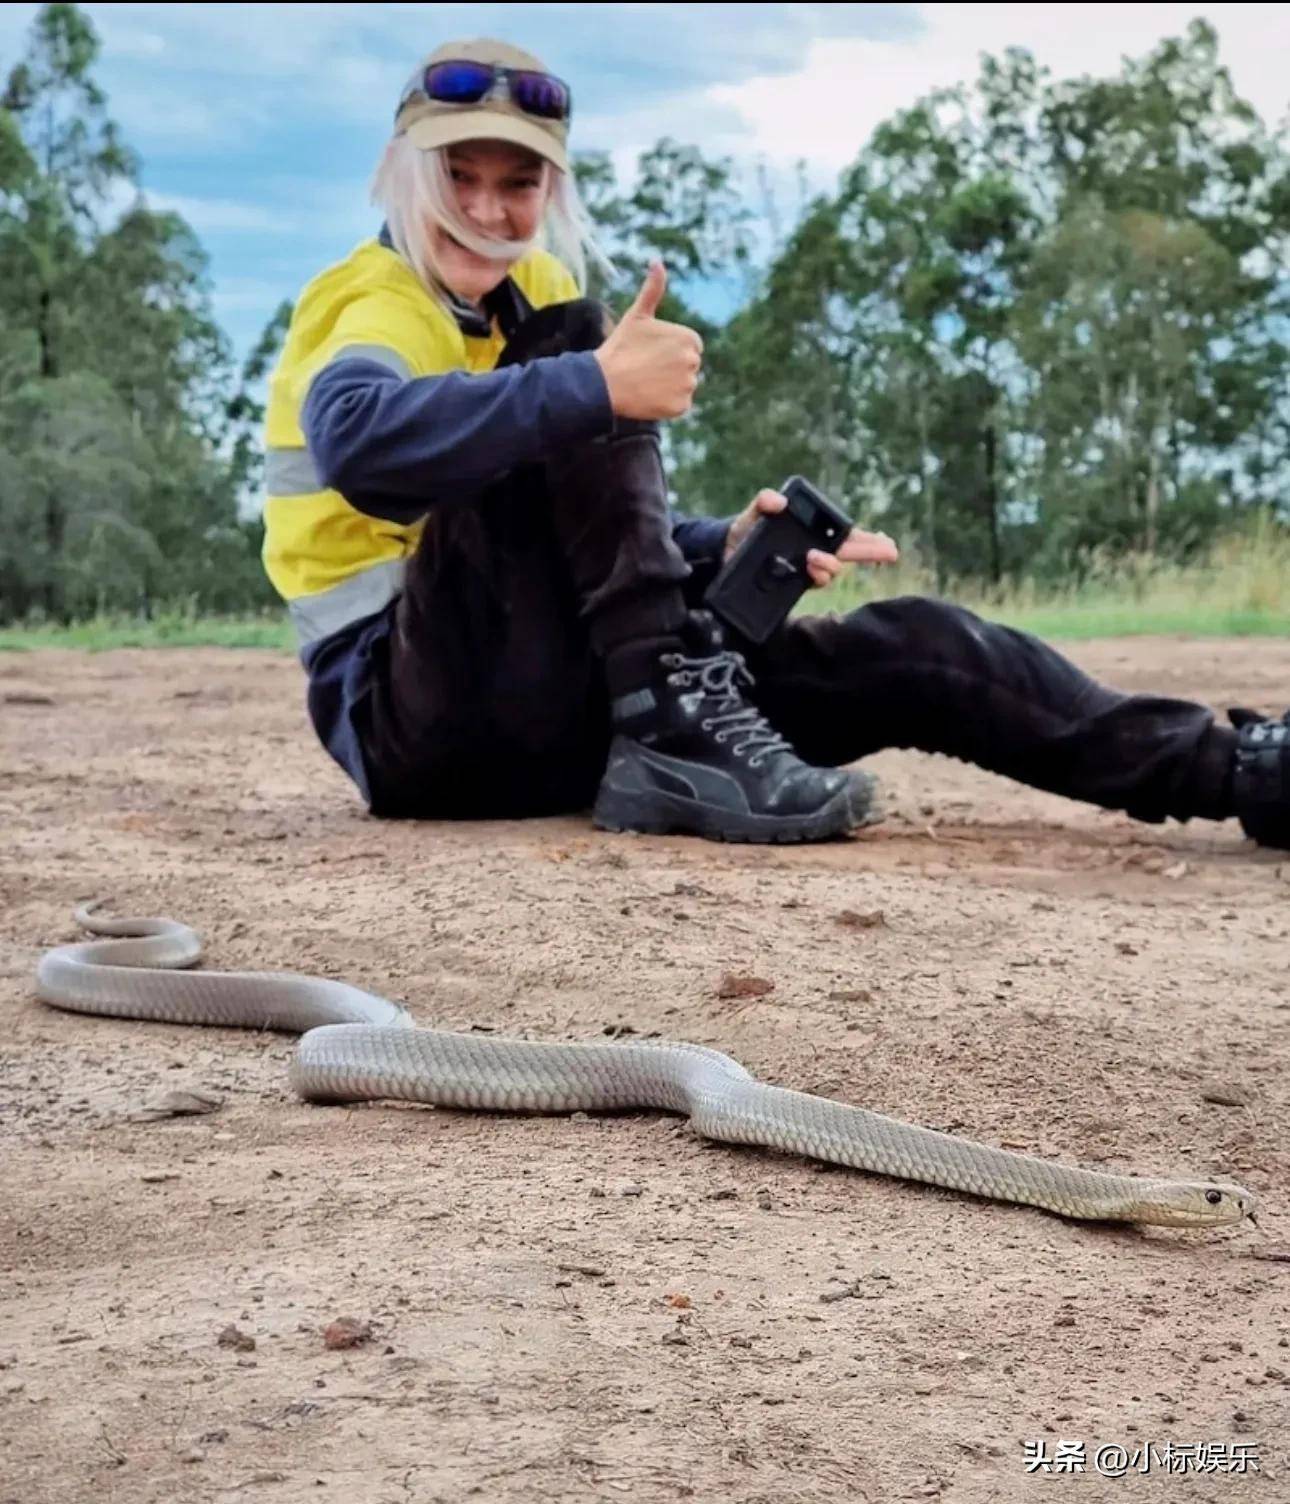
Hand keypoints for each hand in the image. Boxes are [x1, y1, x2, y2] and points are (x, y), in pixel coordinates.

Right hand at [593, 261, 702, 420]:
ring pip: (682, 387)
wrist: (605, 382)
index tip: (649, 354)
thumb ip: (653, 290)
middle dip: (670, 369)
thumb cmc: (621, 346)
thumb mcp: (638, 315)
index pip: (688, 348)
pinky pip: (678, 406)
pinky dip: (665, 404)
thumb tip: (657, 262)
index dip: (667, 352)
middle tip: (645, 368)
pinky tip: (648, 397)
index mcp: (689, 339)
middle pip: (686, 368)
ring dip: (668, 387)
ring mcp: (688, 386)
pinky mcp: (681, 407)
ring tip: (645, 382)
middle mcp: (694, 362)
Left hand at [723, 489, 898, 587]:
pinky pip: (810, 584)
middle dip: (870, 553)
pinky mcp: (790, 584)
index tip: (885, 540)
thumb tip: (777, 500)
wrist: (724, 551)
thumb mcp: (754, 511)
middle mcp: (813, 554)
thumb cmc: (745, 528)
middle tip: (890, 552)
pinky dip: (814, 577)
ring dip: (830, 565)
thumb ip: (764, 501)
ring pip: (829, 572)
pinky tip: (811, 571)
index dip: (868, 540)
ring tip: (816, 558)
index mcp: (812, 535)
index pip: (846, 537)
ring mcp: (803, 570)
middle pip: (847, 556)